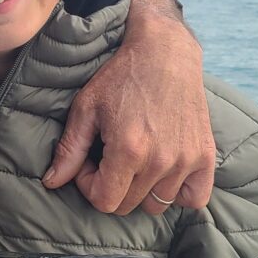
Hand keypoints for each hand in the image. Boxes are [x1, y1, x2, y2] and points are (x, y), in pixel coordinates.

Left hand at [43, 0, 215, 214]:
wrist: (166, 51)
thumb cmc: (121, 77)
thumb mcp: (86, 108)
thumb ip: (69, 149)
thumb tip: (51, 183)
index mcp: (128, 149)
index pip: (104, 201)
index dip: (90, 185)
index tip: (90, 162)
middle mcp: (160, 160)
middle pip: (128, 205)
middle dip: (111, 185)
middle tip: (109, 157)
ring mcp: (187, 160)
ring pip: (156, 204)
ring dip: (141, 189)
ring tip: (136, 160)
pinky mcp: (206, 155)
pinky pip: (194, 198)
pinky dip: (179, 194)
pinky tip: (164, 173)